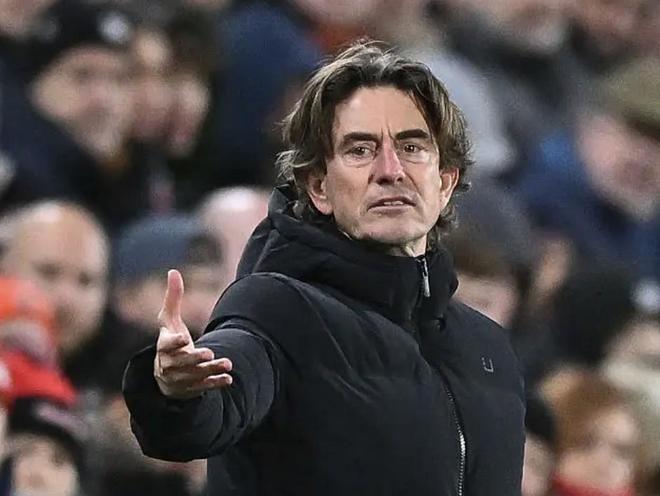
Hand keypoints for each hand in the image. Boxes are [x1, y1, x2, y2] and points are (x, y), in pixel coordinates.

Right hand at [154, 269, 232, 399]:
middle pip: (182, 362)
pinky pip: (204, 386)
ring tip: (227, 363)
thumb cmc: (169, 341)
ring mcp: (181, 378)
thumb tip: (173, 271)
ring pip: (196, 375)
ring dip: (211, 370)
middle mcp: (170, 364)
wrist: (165, 376)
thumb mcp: (168, 320)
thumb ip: (173, 298)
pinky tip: (228, 378)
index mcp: (163, 346)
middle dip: (195, 359)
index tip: (184, 338)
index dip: (174, 342)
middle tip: (208, 354)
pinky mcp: (192, 387)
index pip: (166, 345)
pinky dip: (215, 383)